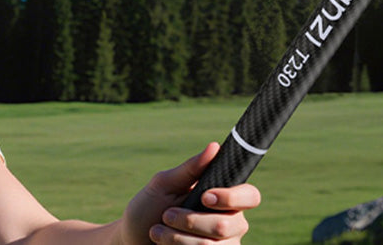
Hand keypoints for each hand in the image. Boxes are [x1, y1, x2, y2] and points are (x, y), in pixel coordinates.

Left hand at [119, 142, 260, 243]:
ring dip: (179, 238)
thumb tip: (214, 146)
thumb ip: (190, 169)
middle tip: (167, 215)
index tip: (204, 197)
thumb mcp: (164, 185)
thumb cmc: (149, 208)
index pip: (250, 196)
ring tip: (158, 232)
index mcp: (223, 197)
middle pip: (229, 224)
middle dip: (191, 221)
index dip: (232, 197)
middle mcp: (231, 222)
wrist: (132, 239)